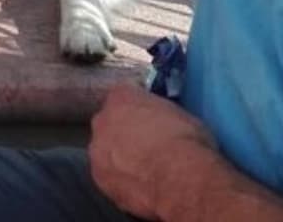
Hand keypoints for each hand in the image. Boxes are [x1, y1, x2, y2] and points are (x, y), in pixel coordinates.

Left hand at [87, 82, 219, 218]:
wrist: (178, 178)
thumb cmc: (185, 143)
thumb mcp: (183, 116)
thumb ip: (163, 115)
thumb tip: (168, 124)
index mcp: (122, 97)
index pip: (124, 96)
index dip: (140, 110)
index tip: (152, 120)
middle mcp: (103, 120)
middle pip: (109, 123)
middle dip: (125, 133)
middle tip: (147, 146)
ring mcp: (97, 150)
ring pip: (106, 151)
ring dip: (120, 157)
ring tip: (145, 170)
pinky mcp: (100, 178)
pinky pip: (109, 176)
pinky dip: (122, 180)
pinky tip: (141, 185)